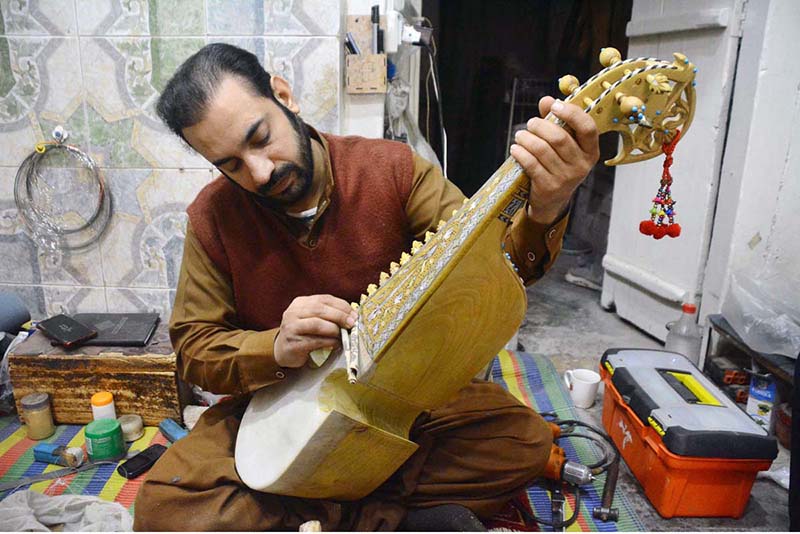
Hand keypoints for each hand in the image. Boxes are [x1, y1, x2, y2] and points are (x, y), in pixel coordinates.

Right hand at [274, 295, 356, 367]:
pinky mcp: (293, 344)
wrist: (283, 350)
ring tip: (343, 335)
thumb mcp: (312, 318)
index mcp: (300, 303)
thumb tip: (352, 315)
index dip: (341, 306)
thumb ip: (328, 314)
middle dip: (339, 316)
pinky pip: (315, 341)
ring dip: (334, 330)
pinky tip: (336, 344)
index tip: (354, 314)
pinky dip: (329, 342)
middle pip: (320, 310)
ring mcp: (291, 328)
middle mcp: (293, 313)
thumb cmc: (303, 333)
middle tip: (352, 323)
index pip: (324, 299)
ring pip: (317, 324)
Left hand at [510, 96, 599, 223]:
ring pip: (542, 149)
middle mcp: (581, 165)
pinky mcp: (549, 187)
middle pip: (559, 138)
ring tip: (520, 135)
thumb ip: (556, 120)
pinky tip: (515, 149)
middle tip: (530, 124)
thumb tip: (546, 100)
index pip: (588, 128)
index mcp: (590, 151)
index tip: (555, 106)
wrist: (552, 201)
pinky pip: (531, 163)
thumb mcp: (563, 145)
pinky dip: (520, 153)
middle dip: (540, 126)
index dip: (572, 113)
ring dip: (526, 138)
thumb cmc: (557, 165)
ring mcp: (566, 178)